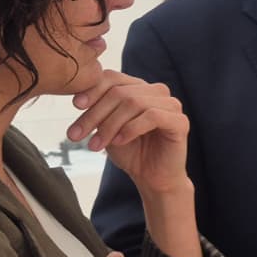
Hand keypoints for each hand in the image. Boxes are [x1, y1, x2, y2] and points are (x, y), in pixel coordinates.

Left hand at [69, 71, 188, 196]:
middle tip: (76, 135)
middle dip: (95, 114)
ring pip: (134, 103)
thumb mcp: (106, 128)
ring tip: (96, 145)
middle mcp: (156, 91)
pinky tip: (119, 141)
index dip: (92, 90)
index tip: (76, 106)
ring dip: (110, 125)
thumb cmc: (130, 152)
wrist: (152, 178)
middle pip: (120, 92)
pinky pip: (152, 116)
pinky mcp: (180, 121)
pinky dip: (131, 128)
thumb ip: (98, 110)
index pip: (112, 78)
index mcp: (138, 88)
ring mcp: (171, 105)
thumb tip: (77, 99)